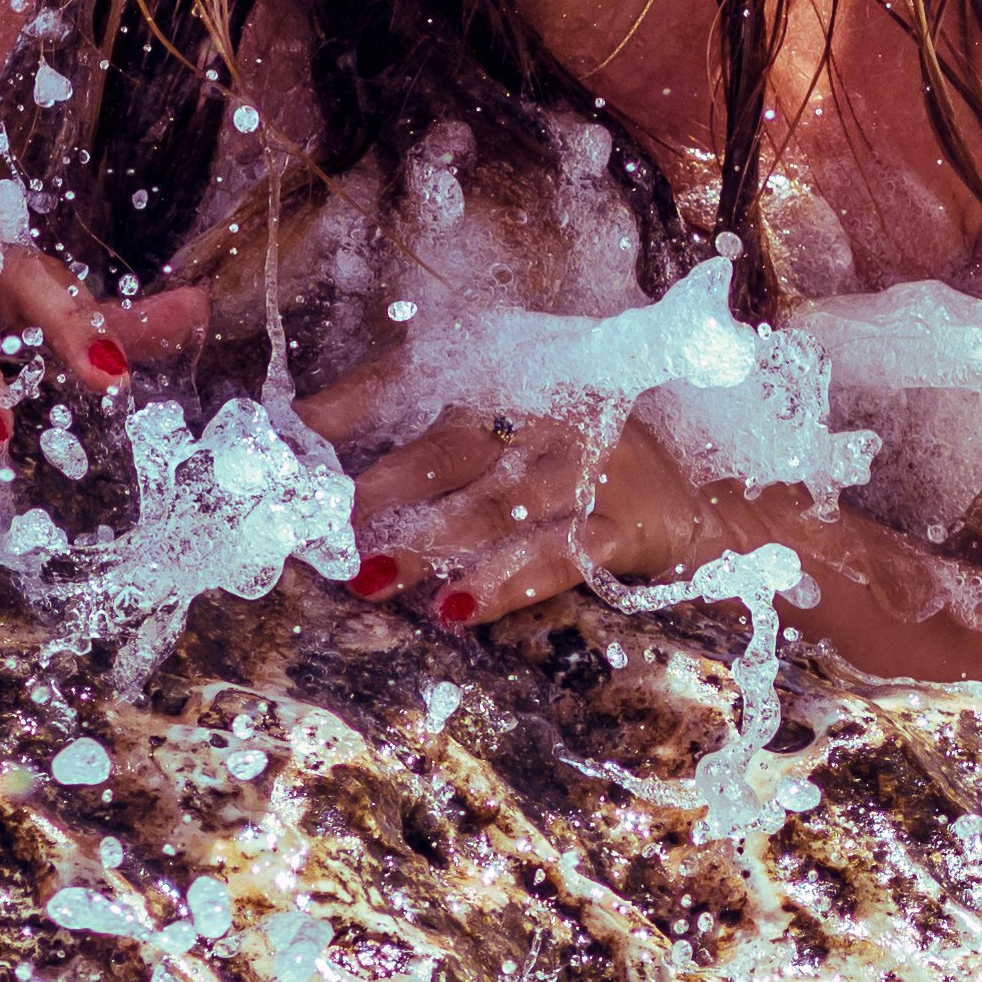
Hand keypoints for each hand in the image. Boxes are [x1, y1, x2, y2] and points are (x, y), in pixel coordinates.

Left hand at [311, 380, 748, 630]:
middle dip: (378, 489)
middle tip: (317, 527)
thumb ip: (424, 426)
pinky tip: (458, 609)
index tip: (285, 436)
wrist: (696, 499)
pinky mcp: (622, 524)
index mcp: (513, 372)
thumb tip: (305, 443)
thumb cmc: (578, 455)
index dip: (349, 404)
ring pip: (495, 506)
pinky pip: (558, 556)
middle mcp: (549, 409)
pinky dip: (506, 582)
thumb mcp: (508, 421)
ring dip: (427, 543)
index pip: (417, 376)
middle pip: (450, 446)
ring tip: (368, 575)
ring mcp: (589, 466)